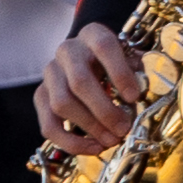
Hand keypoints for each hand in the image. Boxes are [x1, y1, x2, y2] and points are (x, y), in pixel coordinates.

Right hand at [36, 23, 137, 158]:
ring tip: (112, 140)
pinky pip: (48, 125)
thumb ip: (137, 71)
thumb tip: (141, 93)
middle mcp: (68, 51)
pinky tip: (93, 147)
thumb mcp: (129, 57)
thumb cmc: (113, 60)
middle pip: (79, 82)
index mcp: (93, 34)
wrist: (88, 55)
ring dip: (89, 127)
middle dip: (104, 111)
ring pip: (62, 104)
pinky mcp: (41, 96)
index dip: (119, 73)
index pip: (104, 47)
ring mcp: (51, 74)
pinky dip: (71, 142)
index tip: (134, 97)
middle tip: (123, 128)